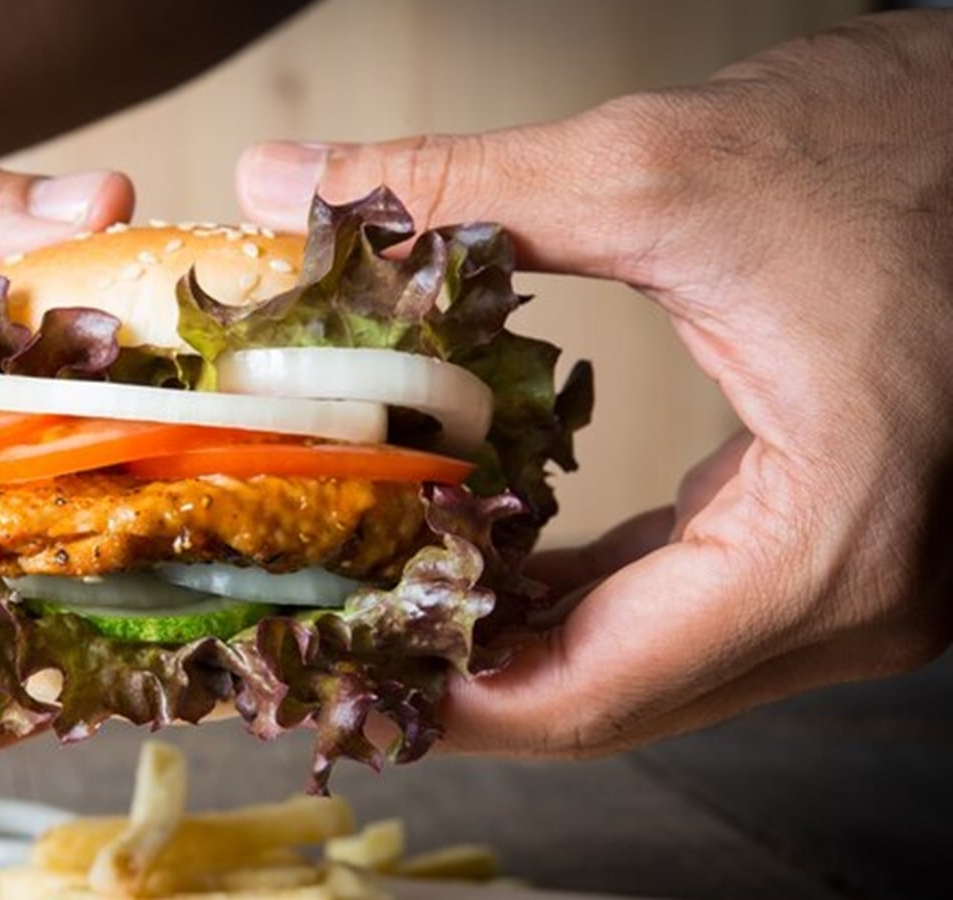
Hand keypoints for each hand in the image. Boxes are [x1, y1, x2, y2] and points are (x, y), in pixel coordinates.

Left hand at [236, 10, 952, 754]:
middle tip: (334, 635)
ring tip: (380, 599)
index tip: (340, 667)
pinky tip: (482, 559)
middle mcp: (862, 599)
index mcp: (832, 541)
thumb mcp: (653, 171)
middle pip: (613, 695)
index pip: (600, 689)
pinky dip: (573, 597)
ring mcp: (858, 585)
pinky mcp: (836, 545)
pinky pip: (676, 609)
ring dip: (508, 639)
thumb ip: (456, 190)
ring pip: (642, 664)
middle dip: (460, 673)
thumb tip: (279, 181)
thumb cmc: (892, 145)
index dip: (449, 694)